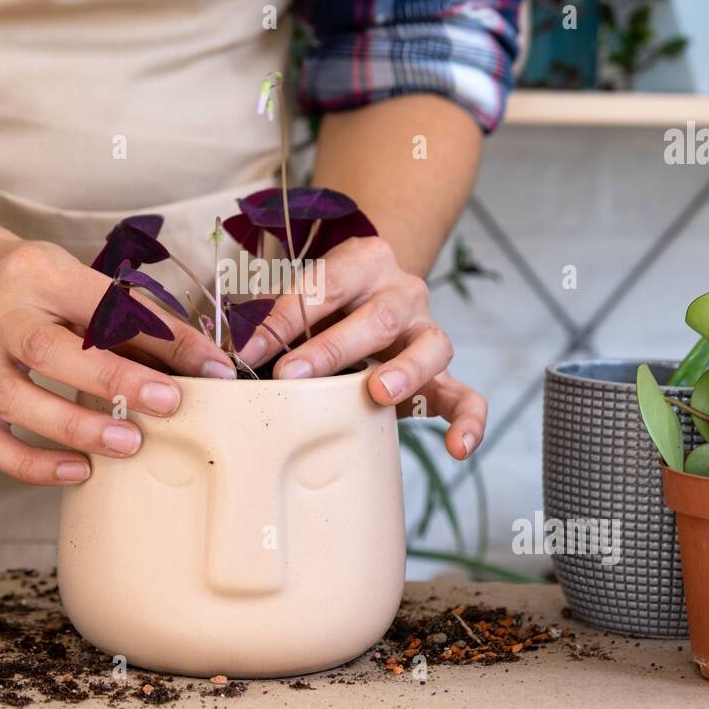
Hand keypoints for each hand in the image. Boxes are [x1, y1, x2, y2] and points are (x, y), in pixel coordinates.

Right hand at [0, 238, 236, 484]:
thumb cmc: (40, 288)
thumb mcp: (85, 282)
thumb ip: (140, 319)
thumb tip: (205, 365)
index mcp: (39, 274)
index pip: (103, 304)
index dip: (158, 336)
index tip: (208, 367)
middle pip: (46, 349)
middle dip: (112, 380)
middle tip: (167, 404)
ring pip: (13, 399)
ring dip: (72, 427)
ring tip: (127, 444)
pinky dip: (33, 464)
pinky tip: (78, 471)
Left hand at [241, 236, 486, 459]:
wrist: (372, 297)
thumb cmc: (327, 304)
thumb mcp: (300, 298)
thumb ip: (276, 318)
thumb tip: (239, 354)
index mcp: (365, 261)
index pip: (327, 284)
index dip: (287, 318)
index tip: (251, 350)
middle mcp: (404, 292)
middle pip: (379, 317)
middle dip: (333, 348)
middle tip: (293, 374)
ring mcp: (428, 332)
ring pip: (432, 347)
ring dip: (404, 372)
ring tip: (378, 394)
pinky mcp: (443, 373)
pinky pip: (467, 395)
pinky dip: (468, 420)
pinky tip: (458, 448)